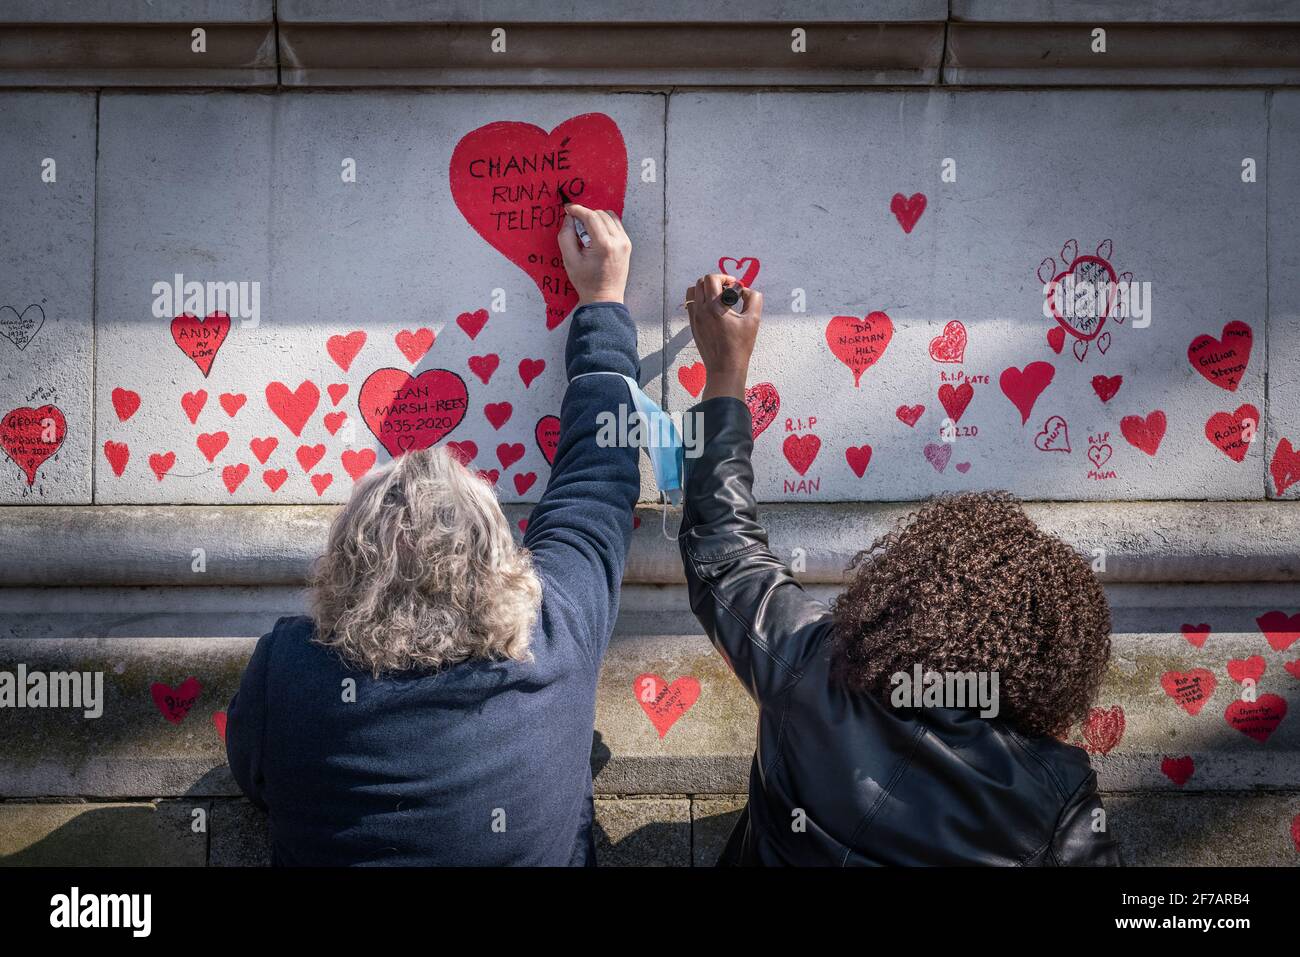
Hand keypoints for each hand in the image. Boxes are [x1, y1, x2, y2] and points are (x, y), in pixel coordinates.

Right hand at [559, 203, 630, 305]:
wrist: (604, 298)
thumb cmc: (586, 282)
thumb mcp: (570, 260)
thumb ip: (566, 236)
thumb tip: (569, 218)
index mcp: (604, 245)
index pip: (591, 216)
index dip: (577, 210)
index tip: (568, 208)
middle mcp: (618, 241)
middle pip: (600, 214)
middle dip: (586, 215)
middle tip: (575, 225)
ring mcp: (625, 242)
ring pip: (609, 216)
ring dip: (596, 218)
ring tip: (586, 231)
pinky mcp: (627, 245)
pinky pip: (616, 224)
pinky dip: (605, 223)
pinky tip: (596, 234)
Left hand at [684, 273, 762, 400]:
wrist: (725, 368)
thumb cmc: (740, 346)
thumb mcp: (753, 320)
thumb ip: (754, 299)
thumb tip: (746, 290)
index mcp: (714, 306)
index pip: (711, 279)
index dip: (724, 277)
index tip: (734, 285)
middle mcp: (700, 310)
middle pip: (700, 283)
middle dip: (715, 281)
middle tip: (727, 290)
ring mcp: (694, 319)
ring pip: (692, 293)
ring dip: (704, 290)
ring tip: (718, 297)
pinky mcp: (693, 326)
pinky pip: (691, 306)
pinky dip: (700, 301)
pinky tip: (713, 309)